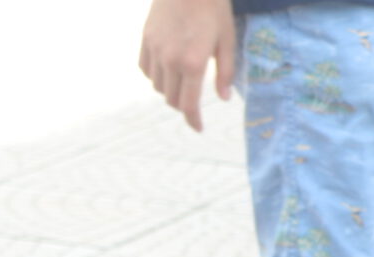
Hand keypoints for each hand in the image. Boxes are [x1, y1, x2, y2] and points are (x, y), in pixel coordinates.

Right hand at [139, 0, 236, 131]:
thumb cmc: (213, 7)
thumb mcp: (227, 38)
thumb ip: (226, 72)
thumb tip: (223, 98)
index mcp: (193, 63)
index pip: (189, 105)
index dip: (193, 121)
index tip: (198, 127)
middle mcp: (170, 60)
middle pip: (172, 100)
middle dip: (184, 106)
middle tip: (194, 102)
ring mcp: (155, 50)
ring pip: (157, 87)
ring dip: (169, 91)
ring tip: (181, 82)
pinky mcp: (146, 39)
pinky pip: (146, 70)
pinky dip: (155, 76)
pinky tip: (166, 69)